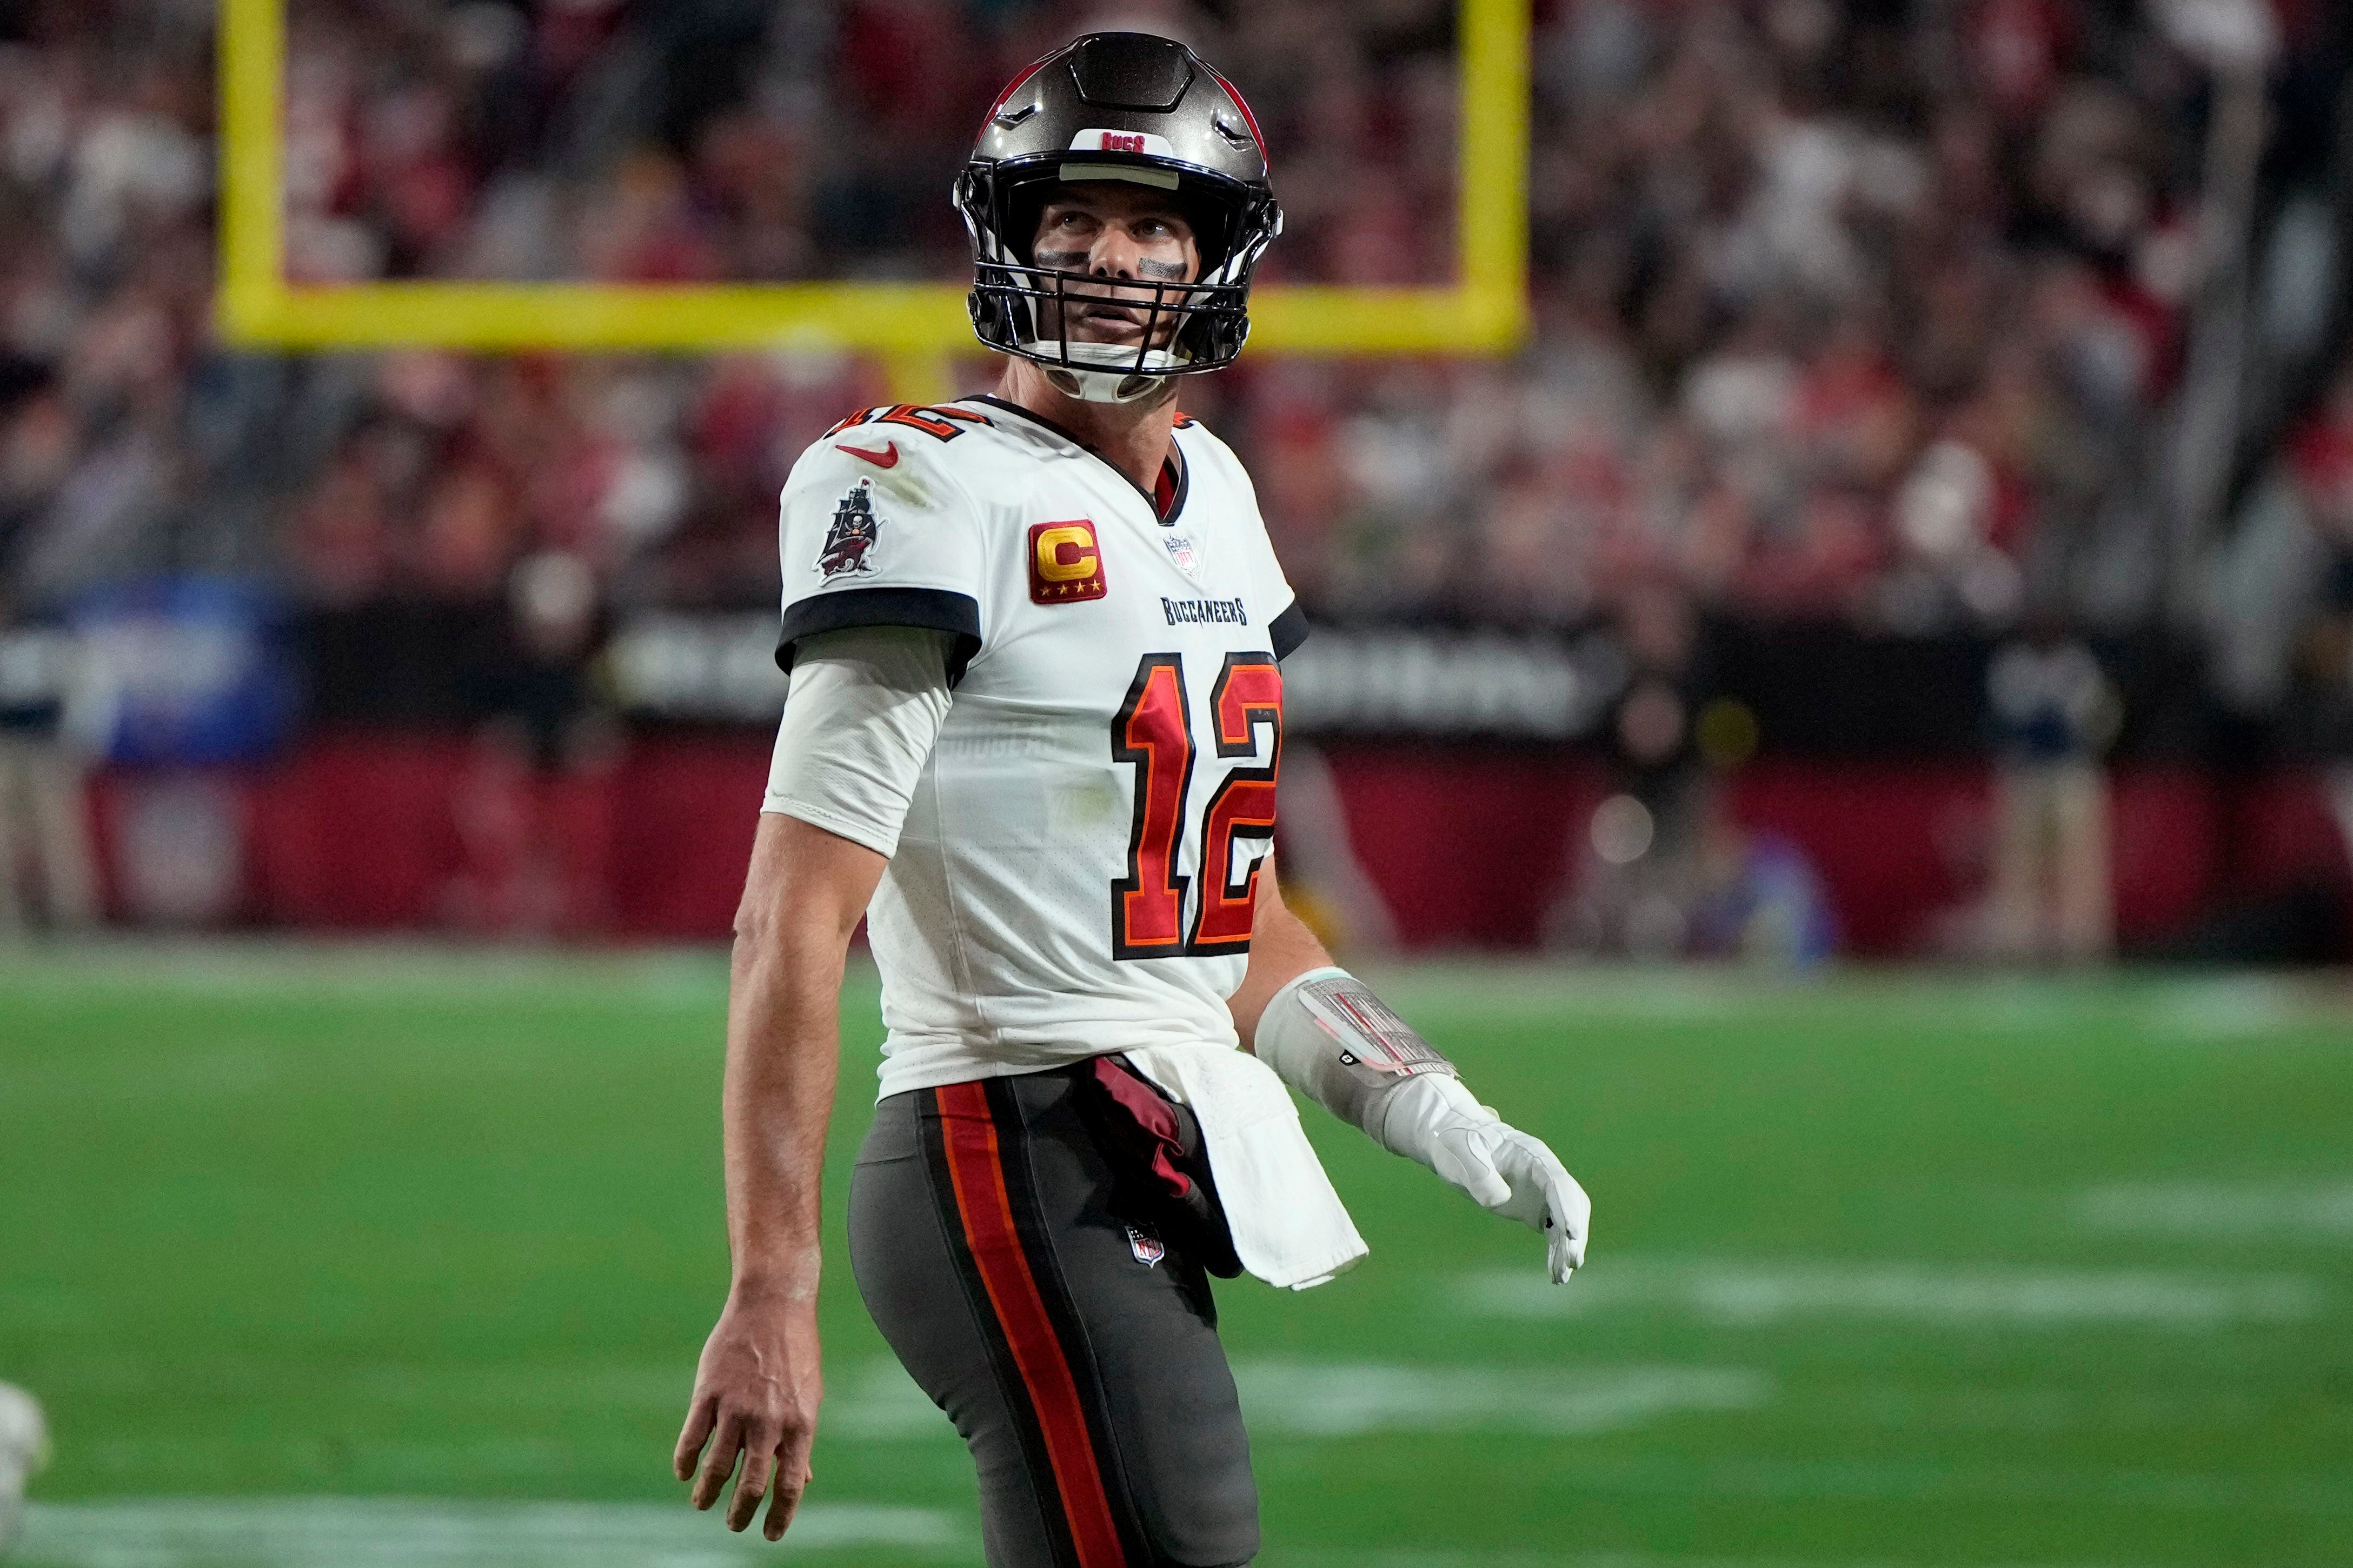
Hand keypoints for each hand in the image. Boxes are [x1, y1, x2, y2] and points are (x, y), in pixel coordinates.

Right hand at [674, 1292, 822, 1539]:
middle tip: (734, 1524)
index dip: (780, 1516)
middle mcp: (769, 1421)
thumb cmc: (795, 1353)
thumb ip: (800, 1440)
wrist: (773, 1305)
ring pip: (717, 1467)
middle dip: (740, 1513)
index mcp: (800, 1425)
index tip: (770, 1535)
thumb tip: (803, 1480)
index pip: (790, 1485)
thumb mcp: (808, 1397)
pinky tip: (685, 1473)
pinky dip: (686, 1461)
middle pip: (752, 1484)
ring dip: (708, 1493)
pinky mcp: (708, 1393)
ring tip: (703, 1504)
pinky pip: (692, 1438)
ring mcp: (737, 1407)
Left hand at [1378, 1074, 1591, 1283]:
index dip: (1567, 1207)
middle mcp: (1544, 1174)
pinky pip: (1552, 1231)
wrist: (1453, 1144)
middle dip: (1573, 1233)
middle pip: (1571, 1203)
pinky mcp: (1533, 1208)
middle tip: (1570, 1263)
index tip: (1571, 1233)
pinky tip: (1555, 1274)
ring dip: (1567, 1248)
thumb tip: (1501, 1199)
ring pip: (1565, 1220)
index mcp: (1532, 1155)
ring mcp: (1541, 1192)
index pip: (1557, 1182)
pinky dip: (1556, 1251)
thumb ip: (1480, 1174)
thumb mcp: (1462, 1153)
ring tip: (1561, 1277)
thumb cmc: (1457, 1143)